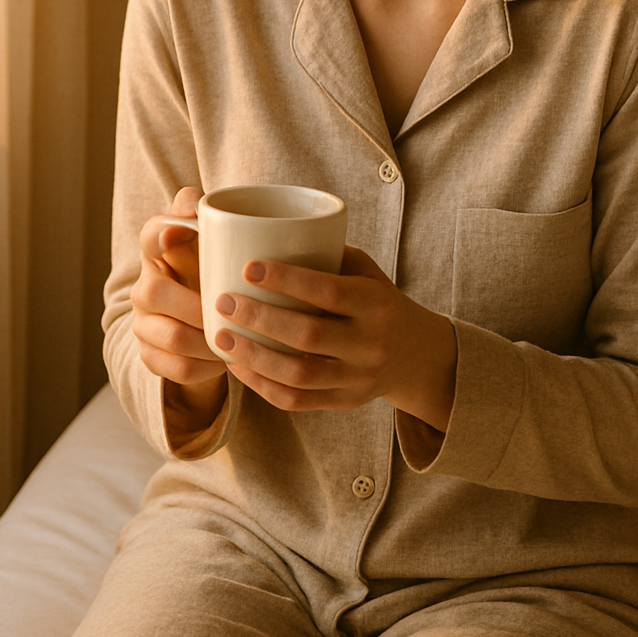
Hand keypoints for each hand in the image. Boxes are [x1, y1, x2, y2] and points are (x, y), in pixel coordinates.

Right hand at [130, 187, 226, 427]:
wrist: (201, 324)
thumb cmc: (213, 274)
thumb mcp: (216, 247)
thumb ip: (213, 221)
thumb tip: (202, 203)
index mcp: (159, 253)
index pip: (151, 234)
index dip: (163, 231)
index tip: (180, 232)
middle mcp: (145, 286)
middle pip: (153, 292)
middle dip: (195, 305)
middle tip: (231, 311)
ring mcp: (143, 323)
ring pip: (171, 336)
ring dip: (208, 341)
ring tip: (237, 340)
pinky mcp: (150, 356)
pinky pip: (176, 367)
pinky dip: (205, 367)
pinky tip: (225, 360)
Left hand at [213, 246, 457, 431]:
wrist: (415, 354)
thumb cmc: (377, 301)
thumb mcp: (367, 272)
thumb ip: (328, 256)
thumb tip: (267, 234)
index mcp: (377, 304)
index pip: (329, 291)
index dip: (288, 280)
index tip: (249, 267)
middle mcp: (370, 344)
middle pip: (309, 335)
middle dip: (260, 318)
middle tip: (224, 301)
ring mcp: (358, 378)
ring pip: (299, 375)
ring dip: (254, 356)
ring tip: (221, 336)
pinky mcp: (344, 402)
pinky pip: (296, 401)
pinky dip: (262, 384)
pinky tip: (237, 366)